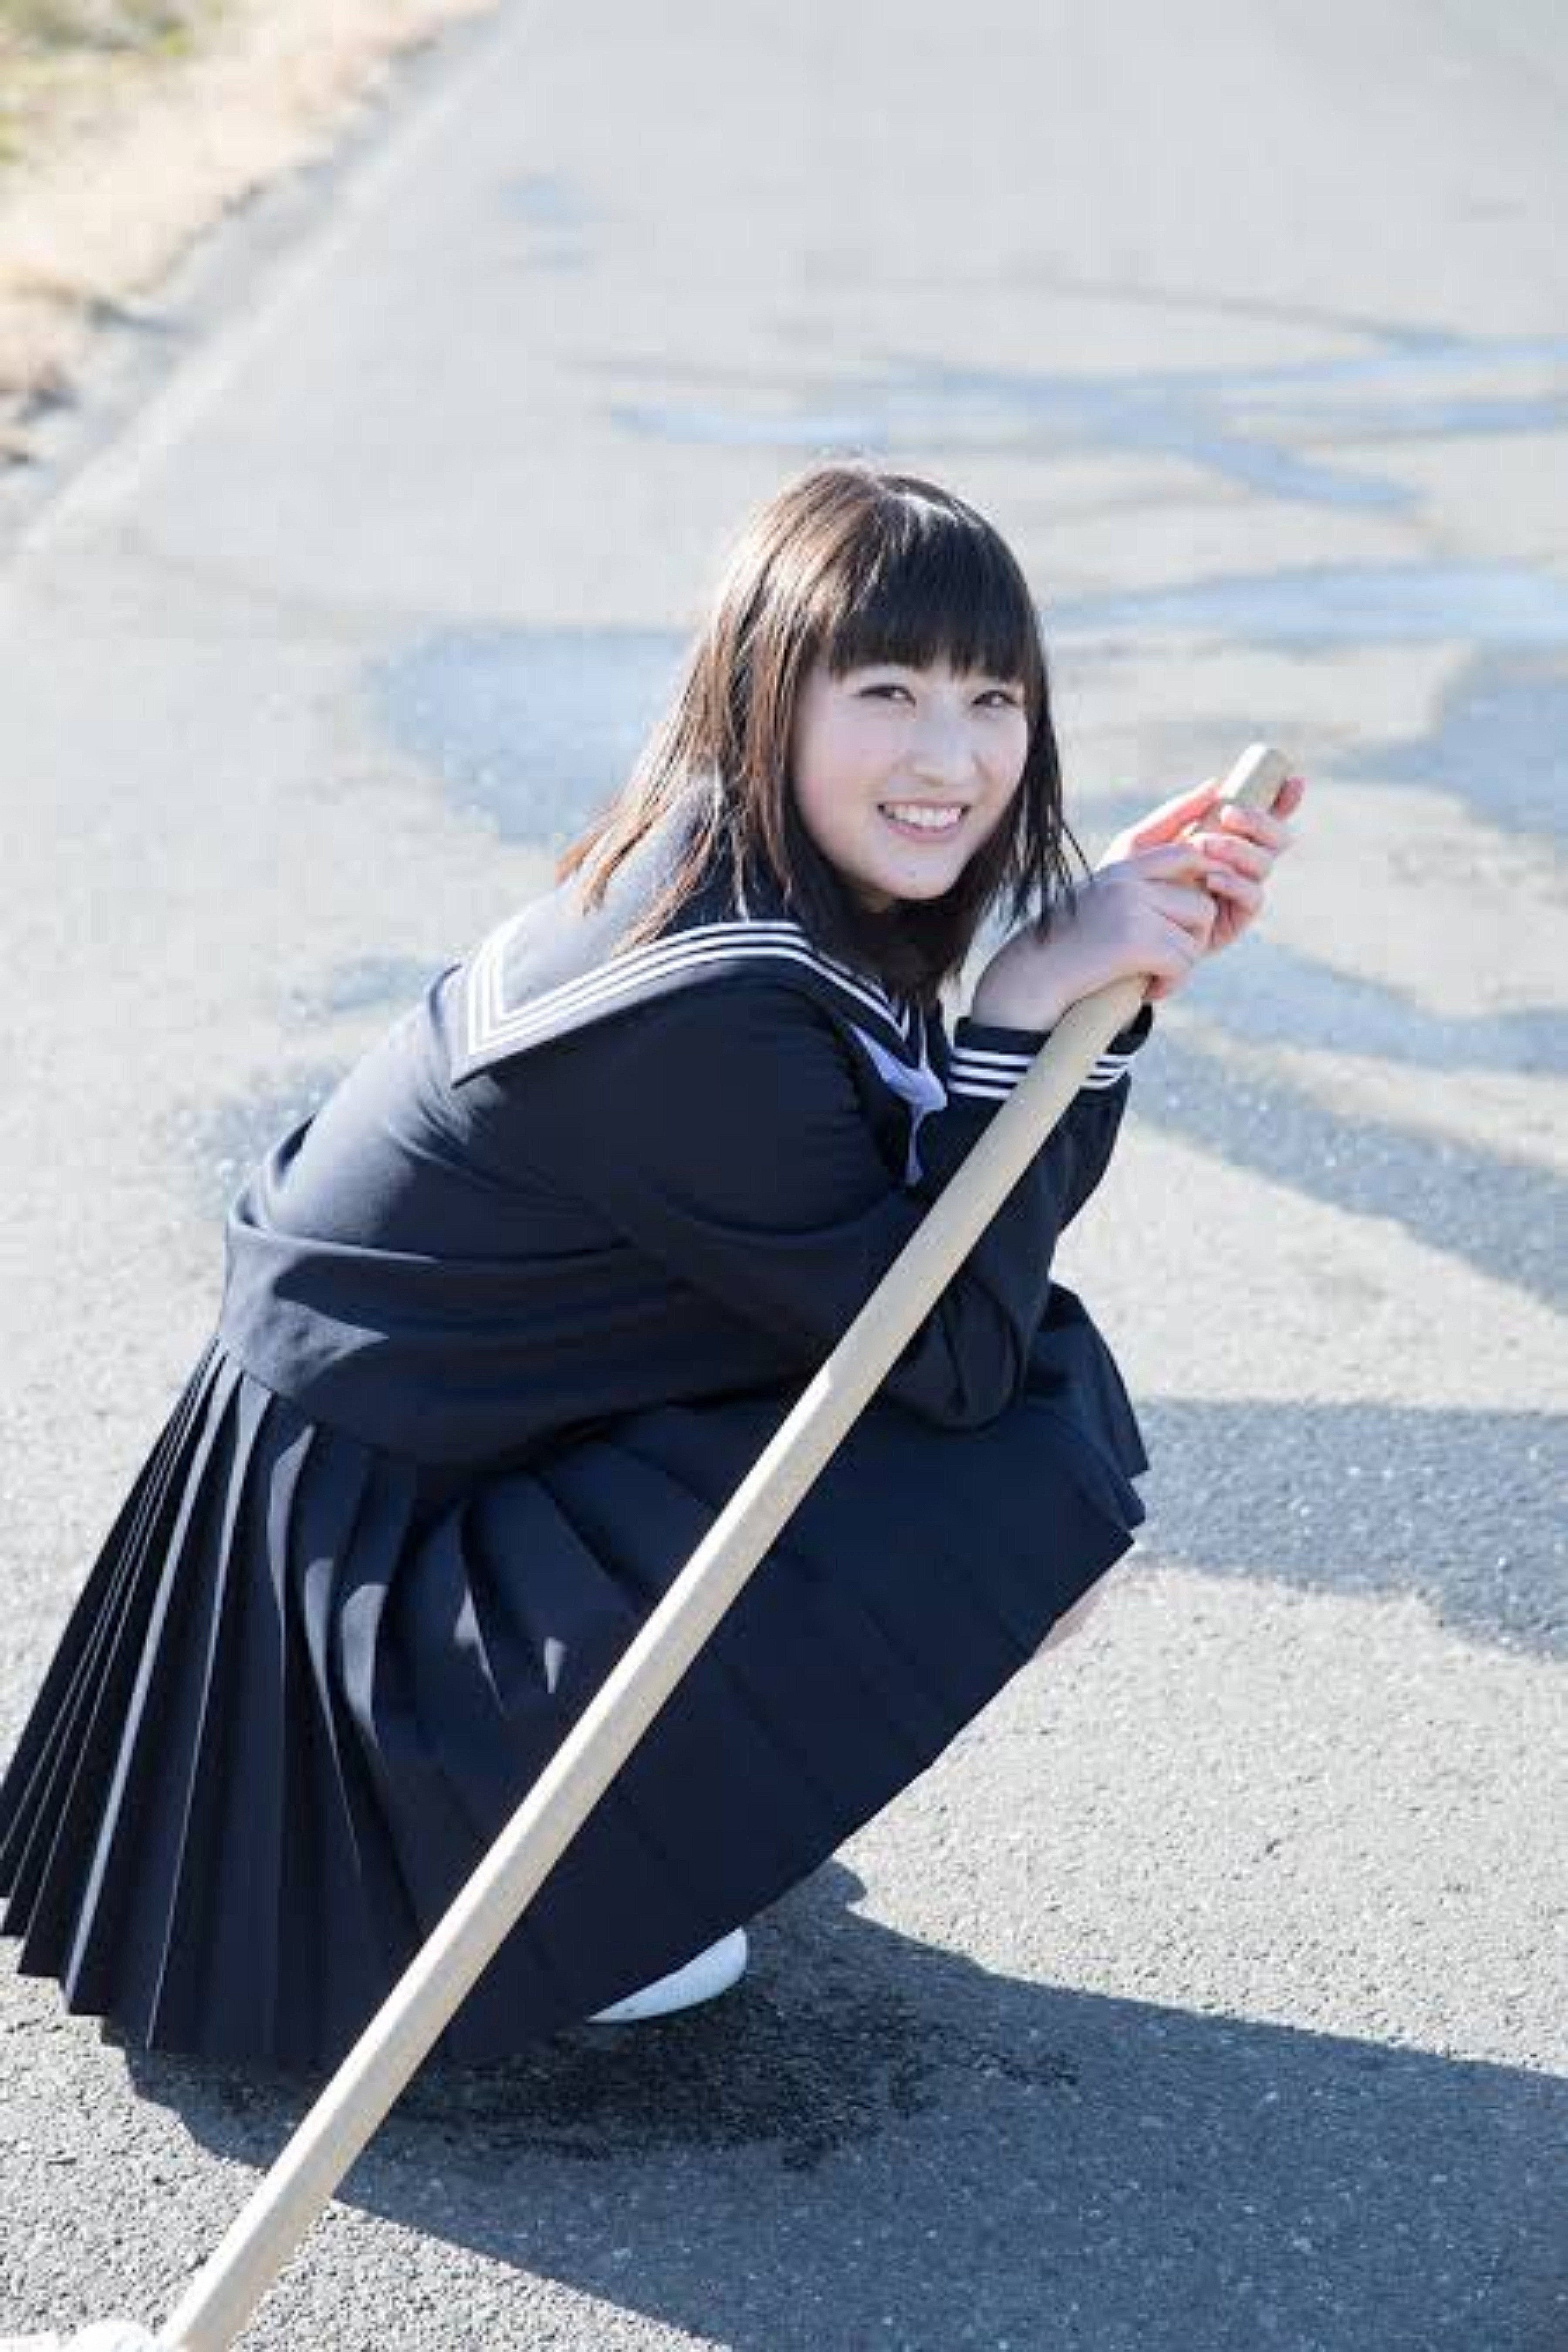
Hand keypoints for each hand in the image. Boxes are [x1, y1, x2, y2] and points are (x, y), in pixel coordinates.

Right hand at [970, 838, 1219, 1026]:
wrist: (1032, 977)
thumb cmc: (1067, 946)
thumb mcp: (1100, 903)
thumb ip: (1138, 889)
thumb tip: (1190, 875)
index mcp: (1122, 868)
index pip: (1185, 852)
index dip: (1210, 865)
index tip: (1217, 875)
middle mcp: (1128, 880)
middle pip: (1201, 901)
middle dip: (1194, 937)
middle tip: (1168, 960)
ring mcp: (1131, 906)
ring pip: (1197, 933)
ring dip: (1183, 964)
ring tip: (1153, 976)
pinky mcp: (1134, 940)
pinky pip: (1182, 962)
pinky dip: (1171, 984)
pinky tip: (1147, 990)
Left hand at [1102, 770, 1306, 958]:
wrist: (1116, 927)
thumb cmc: (1126, 881)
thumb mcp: (1144, 840)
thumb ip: (1177, 812)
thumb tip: (1215, 783)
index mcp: (1224, 840)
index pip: (1263, 819)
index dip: (1284, 800)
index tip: (1292, 781)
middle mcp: (1239, 865)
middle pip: (1276, 840)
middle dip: (1261, 822)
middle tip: (1229, 814)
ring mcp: (1239, 892)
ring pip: (1266, 864)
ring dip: (1240, 850)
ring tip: (1206, 845)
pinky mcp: (1234, 920)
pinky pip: (1253, 897)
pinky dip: (1236, 883)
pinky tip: (1213, 879)